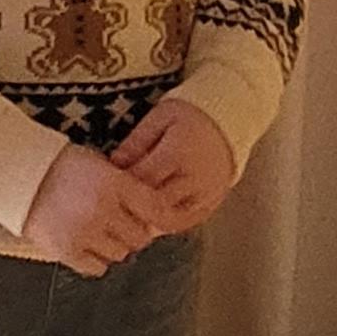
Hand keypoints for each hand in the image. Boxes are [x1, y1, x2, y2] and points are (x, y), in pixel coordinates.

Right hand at [24, 147, 167, 275]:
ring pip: (120, 254)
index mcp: (113, 183)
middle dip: (135, 231)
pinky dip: (95, 259)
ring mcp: (85, 233)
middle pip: (140, 237)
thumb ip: (123, 185)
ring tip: (101, 232)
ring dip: (115, 245)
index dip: (163, 218)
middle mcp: (103, 210)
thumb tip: (149, 210)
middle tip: (123, 224)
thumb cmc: (58, 165)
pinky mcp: (67, 251)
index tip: (161, 220)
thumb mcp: (98, 163)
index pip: (156, 209)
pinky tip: (87, 243)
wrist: (16, 175)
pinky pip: (97, 267)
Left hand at [113, 97, 239, 231]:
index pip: (142, 180)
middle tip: (115, 203)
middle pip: (156, 205)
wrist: (230, 119)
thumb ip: (136, 142)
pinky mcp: (214, 202)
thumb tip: (114, 164)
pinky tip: (154, 214)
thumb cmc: (190, 114)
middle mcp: (195, 178)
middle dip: (132, 207)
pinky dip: (168, 222)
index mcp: (178, 153)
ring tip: (134, 211)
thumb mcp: (160, 117)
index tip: (106, 185)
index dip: (120, 186)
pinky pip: (187, 222)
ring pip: (171, 219)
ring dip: (149, 219)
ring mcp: (207, 194)